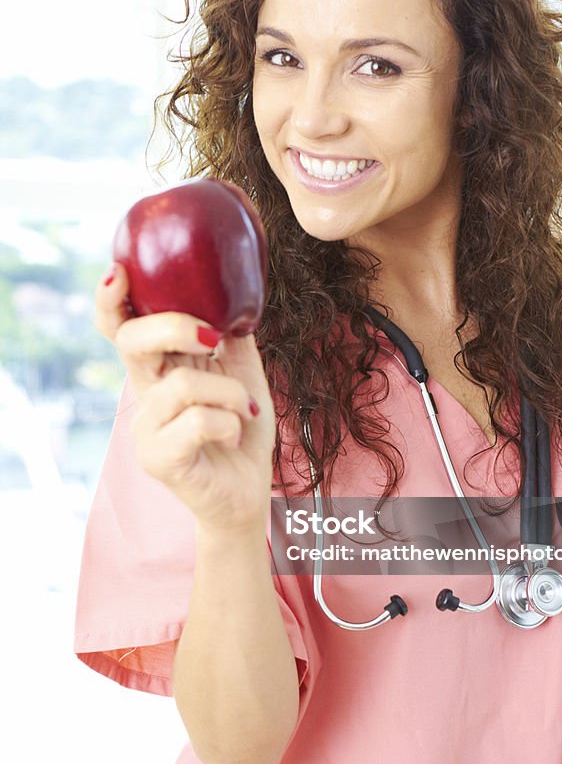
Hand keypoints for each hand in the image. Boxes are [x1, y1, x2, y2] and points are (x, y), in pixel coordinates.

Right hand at [95, 262, 275, 534]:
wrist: (249, 491)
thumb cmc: (241, 432)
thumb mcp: (243, 374)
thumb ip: (232, 338)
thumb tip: (232, 295)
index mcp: (160, 369)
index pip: (121, 328)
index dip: (110, 301)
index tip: (119, 271)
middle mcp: (144, 394)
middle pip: (132, 340)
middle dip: (175, 327)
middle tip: (213, 340)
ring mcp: (146, 427)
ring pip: (182, 384)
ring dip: (230, 393)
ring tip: (245, 411)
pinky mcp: (157, 458)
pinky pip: (198, 421)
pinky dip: (229, 422)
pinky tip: (233, 435)